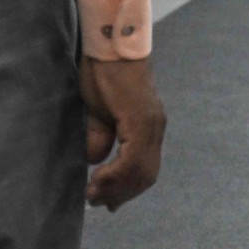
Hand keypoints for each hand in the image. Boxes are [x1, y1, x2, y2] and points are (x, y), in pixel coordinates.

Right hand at [80, 54, 166, 208]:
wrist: (108, 44)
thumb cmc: (101, 73)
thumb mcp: (96, 112)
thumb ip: (99, 136)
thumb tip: (95, 160)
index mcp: (148, 127)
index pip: (144, 168)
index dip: (127, 188)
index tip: (106, 201)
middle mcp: (155, 127)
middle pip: (145, 174)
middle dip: (121, 193)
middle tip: (98, 203)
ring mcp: (150, 123)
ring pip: (141, 169)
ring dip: (117, 187)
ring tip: (94, 195)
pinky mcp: (140, 118)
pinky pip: (133, 156)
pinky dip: (116, 173)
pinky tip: (98, 179)